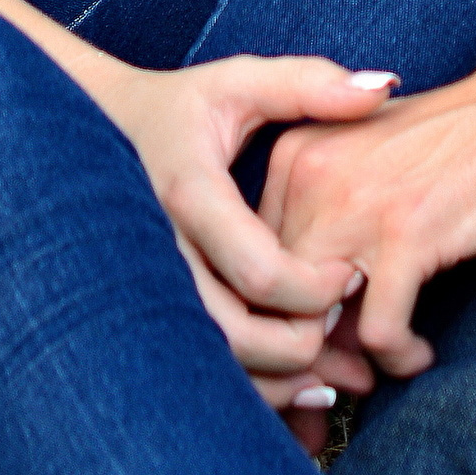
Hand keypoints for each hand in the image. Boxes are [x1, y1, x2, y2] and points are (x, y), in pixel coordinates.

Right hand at [88, 56, 397, 412]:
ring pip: (218, 366)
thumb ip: (308, 85)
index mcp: (188, 196)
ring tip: (334, 370)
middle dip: (303, 342)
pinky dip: (253, 391)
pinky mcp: (147, 318)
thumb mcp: (238, 83)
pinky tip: (298, 386)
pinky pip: (202, 374)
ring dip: (281, 381)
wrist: (92, 137)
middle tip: (344, 320)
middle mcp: (160, 257)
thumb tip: (383, 88)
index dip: (318, 286)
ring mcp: (146, 296)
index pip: (261, 273)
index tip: (354, 272)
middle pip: (237, 335)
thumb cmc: (180, 109)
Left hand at [263, 40, 475, 378]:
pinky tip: (421, 350)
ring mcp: (360, 202)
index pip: (253, 265)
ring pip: (314, 325)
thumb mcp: (377, 174)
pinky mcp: (410, 232)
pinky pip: (379, 333)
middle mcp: (314, 174)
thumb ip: (332, 234)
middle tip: (348, 380)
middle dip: (308, 355)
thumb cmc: (470, 141)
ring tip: (382, 369)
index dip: (281, 322)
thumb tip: (315, 332)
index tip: (319, 353)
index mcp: (297, 154)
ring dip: (348, 365)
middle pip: (276, 301)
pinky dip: (399, 357)